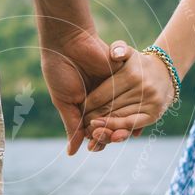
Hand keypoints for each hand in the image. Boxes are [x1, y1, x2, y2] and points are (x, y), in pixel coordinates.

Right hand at [40, 30, 124, 155]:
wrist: (68, 41)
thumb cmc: (60, 71)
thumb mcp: (64, 101)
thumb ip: (72, 126)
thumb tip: (72, 152)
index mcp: (82, 106)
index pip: (92, 128)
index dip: (94, 138)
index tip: (94, 147)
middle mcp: (98, 100)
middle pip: (108, 123)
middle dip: (107, 134)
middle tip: (106, 140)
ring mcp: (111, 89)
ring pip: (120, 114)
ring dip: (120, 126)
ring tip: (117, 133)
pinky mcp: (122, 77)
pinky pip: (131, 97)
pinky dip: (133, 110)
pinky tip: (134, 121)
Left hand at [82, 40, 175, 150]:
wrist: (165, 73)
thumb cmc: (138, 63)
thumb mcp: (129, 51)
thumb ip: (119, 48)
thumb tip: (114, 55)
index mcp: (131, 74)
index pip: (103, 94)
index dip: (89, 104)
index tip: (79, 109)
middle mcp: (142, 88)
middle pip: (110, 108)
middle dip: (94, 118)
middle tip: (82, 125)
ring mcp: (150, 102)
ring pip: (121, 118)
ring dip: (104, 128)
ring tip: (91, 133)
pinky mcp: (154, 113)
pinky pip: (133, 124)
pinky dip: (119, 130)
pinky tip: (108, 135)